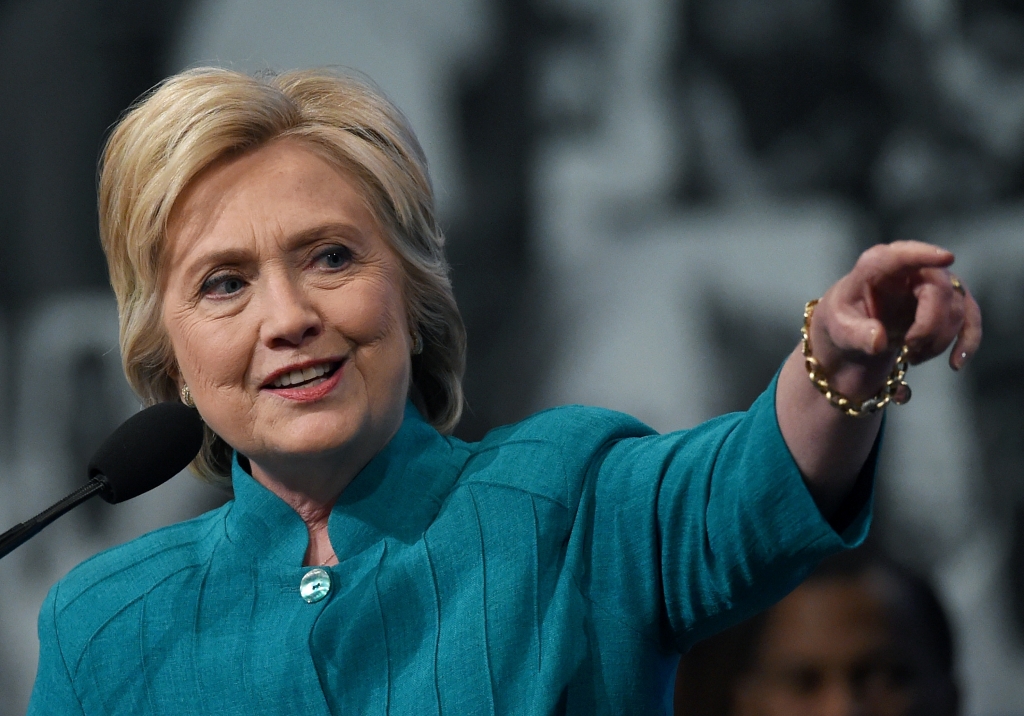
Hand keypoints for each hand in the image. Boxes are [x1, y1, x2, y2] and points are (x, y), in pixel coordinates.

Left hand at [809, 241, 981, 401]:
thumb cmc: (844, 320)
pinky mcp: (947, 302)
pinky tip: (955, 363)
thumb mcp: (839, 329)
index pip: (900, 256)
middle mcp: (909, 269)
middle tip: (908, 349)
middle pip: (938, 289)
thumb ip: (856, 334)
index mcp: (875, 267)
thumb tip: (878, 340)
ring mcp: (932, 284)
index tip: (947, 257)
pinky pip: (969, 318)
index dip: (923, 255)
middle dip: (928, 326)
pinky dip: (967, 341)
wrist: (854, 330)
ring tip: (912, 356)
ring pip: (956, 308)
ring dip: (938, 340)